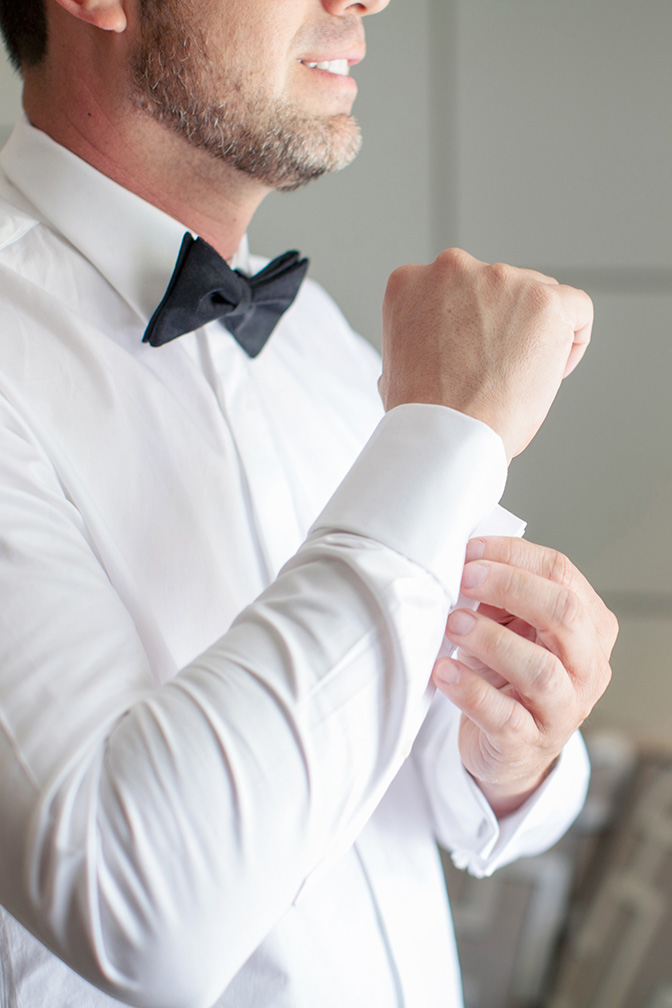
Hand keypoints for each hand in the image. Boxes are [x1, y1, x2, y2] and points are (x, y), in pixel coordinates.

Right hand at [379, 249, 592, 459]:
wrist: (445, 435)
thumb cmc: (423, 414)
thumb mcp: (399, 360)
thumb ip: (423, 335)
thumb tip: (444, 344)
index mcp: (411, 282)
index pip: (452, 287)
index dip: (466, 325)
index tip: (469, 356)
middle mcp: (453, 269)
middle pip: (496, 287)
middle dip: (501, 325)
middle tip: (495, 371)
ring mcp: (500, 280)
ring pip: (536, 295)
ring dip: (534, 334)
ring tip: (516, 380)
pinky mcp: (544, 300)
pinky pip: (577, 308)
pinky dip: (572, 340)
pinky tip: (552, 370)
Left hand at [432, 537, 616, 817]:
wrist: (509, 747)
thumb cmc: (509, 675)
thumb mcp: (513, 628)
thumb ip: (501, 596)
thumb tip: (466, 560)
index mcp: (591, 626)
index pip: (562, 575)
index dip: (514, 556)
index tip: (471, 550)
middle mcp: (587, 667)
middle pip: (564, 614)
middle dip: (510, 587)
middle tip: (464, 579)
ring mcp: (563, 709)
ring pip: (540, 670)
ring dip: (490, 639)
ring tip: (452, 624)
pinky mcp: (529, 744)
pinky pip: (505, 717)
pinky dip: (470, 690)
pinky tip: (444, 670)